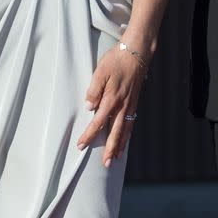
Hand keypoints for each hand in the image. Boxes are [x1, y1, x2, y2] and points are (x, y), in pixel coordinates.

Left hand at [76, 45, 145, 166]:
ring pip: (125, 130)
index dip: (89, 135)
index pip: (98, 122)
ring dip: (121, 145)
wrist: (137, 53)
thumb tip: (89, 106)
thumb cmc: (116, 60)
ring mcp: (130, 105)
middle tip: (106, 164)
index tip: (81, 146)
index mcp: (112, 99)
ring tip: (117, 158)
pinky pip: (132, 122)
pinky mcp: (134, 102)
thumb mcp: (100, 71)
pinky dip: (128, 134)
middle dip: (110, 149)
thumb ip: (94, 90)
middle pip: (115, 133)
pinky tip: (125, 139)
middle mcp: (122, 105)